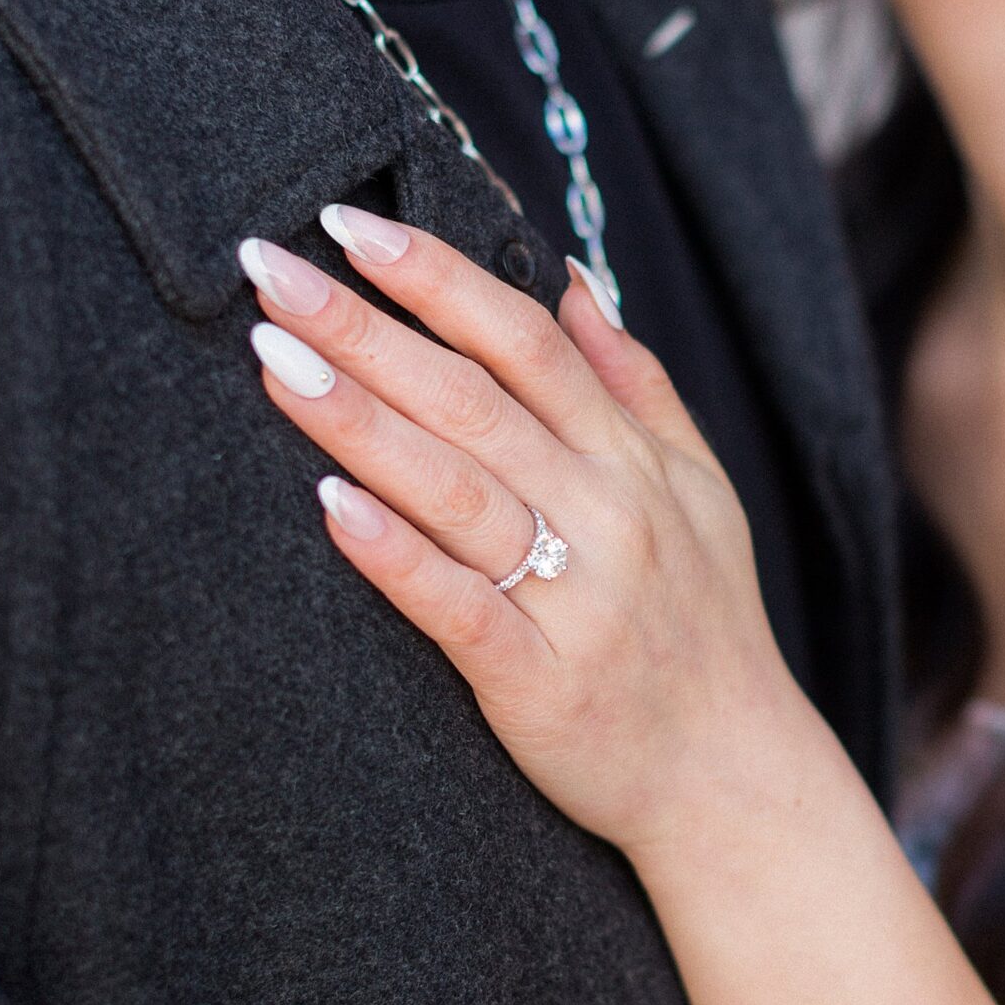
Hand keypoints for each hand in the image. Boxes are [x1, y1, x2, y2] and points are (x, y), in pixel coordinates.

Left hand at [238, 213, 811, 858]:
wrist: (734, 780)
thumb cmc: (704, 627)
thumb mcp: (699, 489)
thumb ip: (635, 383)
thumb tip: (572, 280)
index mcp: (631, 459)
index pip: (524, 340)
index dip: (436, 276)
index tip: (348, 224)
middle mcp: (605, 513)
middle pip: (472, 398)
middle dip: (367, 326)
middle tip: (270, 269)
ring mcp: (574, 598)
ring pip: (455, 488)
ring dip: (359, 418)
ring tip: (273, 359)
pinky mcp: (538, 681)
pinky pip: (458, 608)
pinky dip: (396, 554)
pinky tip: (330, 504)